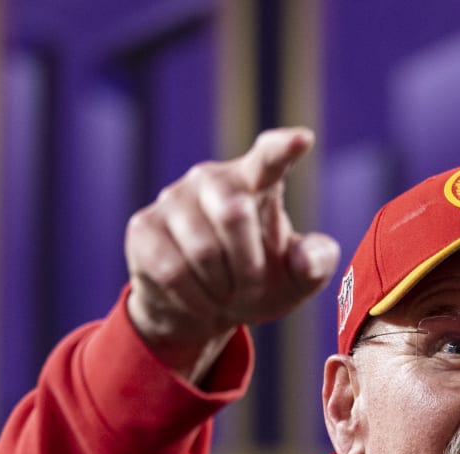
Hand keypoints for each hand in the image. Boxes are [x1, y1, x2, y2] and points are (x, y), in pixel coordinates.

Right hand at [124, 127, 341, 382]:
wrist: (201, 308)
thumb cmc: (255, 282)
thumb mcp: (295, 281)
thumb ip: (315, 265)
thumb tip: (307, 259)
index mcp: (256, 183)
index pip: (270, 158)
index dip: (284, 148)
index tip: (303, 139)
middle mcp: (212, 179)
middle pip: (234, 214)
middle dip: (248, 268)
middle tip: (249, 288)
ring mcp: (173, 198)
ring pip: (203, 251)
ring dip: (222, 288)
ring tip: (223, 293)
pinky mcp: (143, 226)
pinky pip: (172, 271)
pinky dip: (194, 298)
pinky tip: (197, 298)